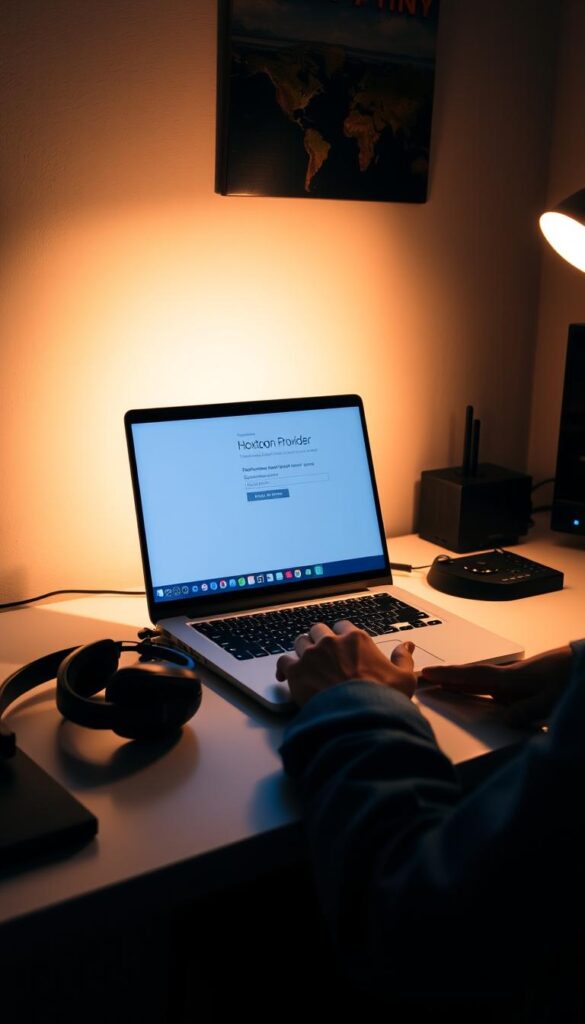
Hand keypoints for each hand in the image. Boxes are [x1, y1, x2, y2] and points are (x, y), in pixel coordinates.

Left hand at [276, 620, 415, 706]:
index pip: (342, 627)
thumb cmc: (381, 699)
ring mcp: (312, 655)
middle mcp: (331, 642)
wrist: (359, 718)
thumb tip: (407, 646)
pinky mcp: (296, 671)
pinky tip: (285, 676)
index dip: (340, 637)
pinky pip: (283, 661)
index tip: (341, 646)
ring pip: (300, 642)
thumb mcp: (404, 678)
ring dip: (303, 651)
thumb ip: (404, 658)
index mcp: (356, 639)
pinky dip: (284, 668)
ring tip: (306, 665)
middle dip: (319, 640)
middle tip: (323, 655)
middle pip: (318, 630)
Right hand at [421, 646, 572, 725]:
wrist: (584, 662)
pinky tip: (475, 692)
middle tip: (423, 678)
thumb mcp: (550, 699)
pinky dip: (476, 686)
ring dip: (459, 682)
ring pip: (479, 680)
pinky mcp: (522, 683)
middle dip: (446, 677)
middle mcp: (508, 677)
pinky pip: (491, 685)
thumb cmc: (570, 677)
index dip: (447, 676)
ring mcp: (514, 679)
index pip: (471, 676)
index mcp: (510, 679)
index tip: (426, 675)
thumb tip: (505, 720)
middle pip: (470, 676)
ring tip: (441, 685)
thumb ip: (526, 710)